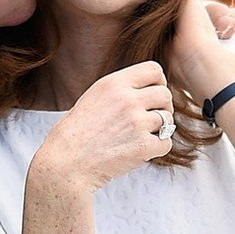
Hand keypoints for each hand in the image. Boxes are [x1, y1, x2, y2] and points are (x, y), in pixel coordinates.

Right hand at [38, 61, 173, 192]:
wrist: (66, 163)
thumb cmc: (76, 133)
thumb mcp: (94, 97)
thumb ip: (120, 89)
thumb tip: (150, 88)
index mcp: (113, 83)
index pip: (153, 70)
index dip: (158, 82)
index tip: (151, 95)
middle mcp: (127, 99)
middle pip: (165, 94)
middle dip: (162, 107)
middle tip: (150, 119)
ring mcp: (137, 123)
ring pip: (168, 120)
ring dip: (159, 129)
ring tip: (140, 136)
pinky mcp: (143, 146)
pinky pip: (166, 142)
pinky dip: (157, 148)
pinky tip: (141, 150)